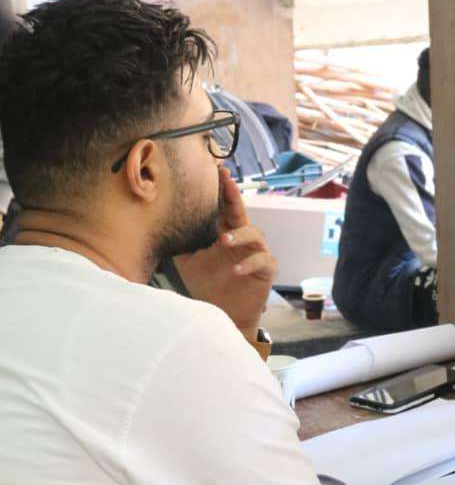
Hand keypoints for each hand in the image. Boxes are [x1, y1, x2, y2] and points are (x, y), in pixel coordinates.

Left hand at [174, 168, 277, 339]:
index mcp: (223, 233)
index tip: (215, 171)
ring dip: (240, 235)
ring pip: (254, 234)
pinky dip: (249, 263)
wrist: (223, 314)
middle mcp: (241, 239)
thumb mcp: (187, 262)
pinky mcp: (265, 270)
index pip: (222, 207)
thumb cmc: (207, 285)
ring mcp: (255, 253)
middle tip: (227, 182)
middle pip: (240, 212)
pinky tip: (235, 270)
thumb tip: (158, 225)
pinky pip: (262, 260)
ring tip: (224, 241)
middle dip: (234, 195)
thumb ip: (180, 243)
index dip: (220, 190)